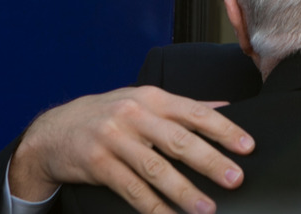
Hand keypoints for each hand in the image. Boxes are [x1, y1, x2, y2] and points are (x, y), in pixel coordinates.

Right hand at [9, 86, 254, 213]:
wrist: (53, 131)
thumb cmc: (107, 115)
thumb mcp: (143, 102)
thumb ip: (183, 107)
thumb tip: (224, 106)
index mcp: (151, 98)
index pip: (195, 113)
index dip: (224, 130)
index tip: (247, 146)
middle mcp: (133, 115)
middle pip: (179, 140)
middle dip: (211, 161)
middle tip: (234, 178)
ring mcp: (114, 139)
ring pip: (156, 168)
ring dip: (184, 191)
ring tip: (207, 208)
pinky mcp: (98, 164)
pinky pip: (131, 189)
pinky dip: (153, 207)